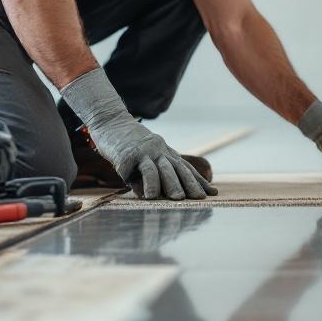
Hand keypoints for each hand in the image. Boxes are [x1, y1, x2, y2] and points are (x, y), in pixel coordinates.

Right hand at [61, 69, 216, 199]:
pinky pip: (130, 170)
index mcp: (165, 152)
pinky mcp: (124, 154)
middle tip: (194, 199)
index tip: (210, 194)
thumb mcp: (149, 155)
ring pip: (155, 169)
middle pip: (174, 169)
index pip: (185, 168)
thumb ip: (158, 172)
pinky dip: (135, 182)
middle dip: (185, 184)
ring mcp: (141, 151)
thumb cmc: (130, 143)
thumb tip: (162, 196)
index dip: (197, 181)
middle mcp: (157, 150)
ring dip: (160, 185)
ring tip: (164, 199)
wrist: (110, 121)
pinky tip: (140, 194)